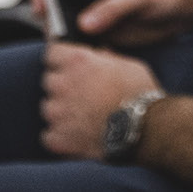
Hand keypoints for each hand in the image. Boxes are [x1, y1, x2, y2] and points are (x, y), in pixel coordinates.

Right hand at [31, 0, 190, 47]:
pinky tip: (84, 54)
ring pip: (64, 26)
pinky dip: (76, 49)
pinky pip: (79, 43)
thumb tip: (85, 23)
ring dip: (62, 36)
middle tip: (54, 32)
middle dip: (49, 18)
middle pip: (55, 5)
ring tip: (69, 45)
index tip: (41, 7)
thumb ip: (110, 9)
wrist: (177, 12)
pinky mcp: (100, 34)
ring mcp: (92, 16)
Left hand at [40, 42, 159, 159]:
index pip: (51, 53)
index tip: (66, 66)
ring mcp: (58, 113)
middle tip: (80, 94)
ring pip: (47, 108)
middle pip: (48, 81)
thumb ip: (107, 58)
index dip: (60, 60)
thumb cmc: (140, 95)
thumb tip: (100, 52)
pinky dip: (59, 136)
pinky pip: (48, 135)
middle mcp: (63, 84)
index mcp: (78, 61)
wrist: (145, 130)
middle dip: (61, 86)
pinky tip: (76, 135)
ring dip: (60, 111)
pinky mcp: (59, 138)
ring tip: (81, 117)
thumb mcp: (128, 65)